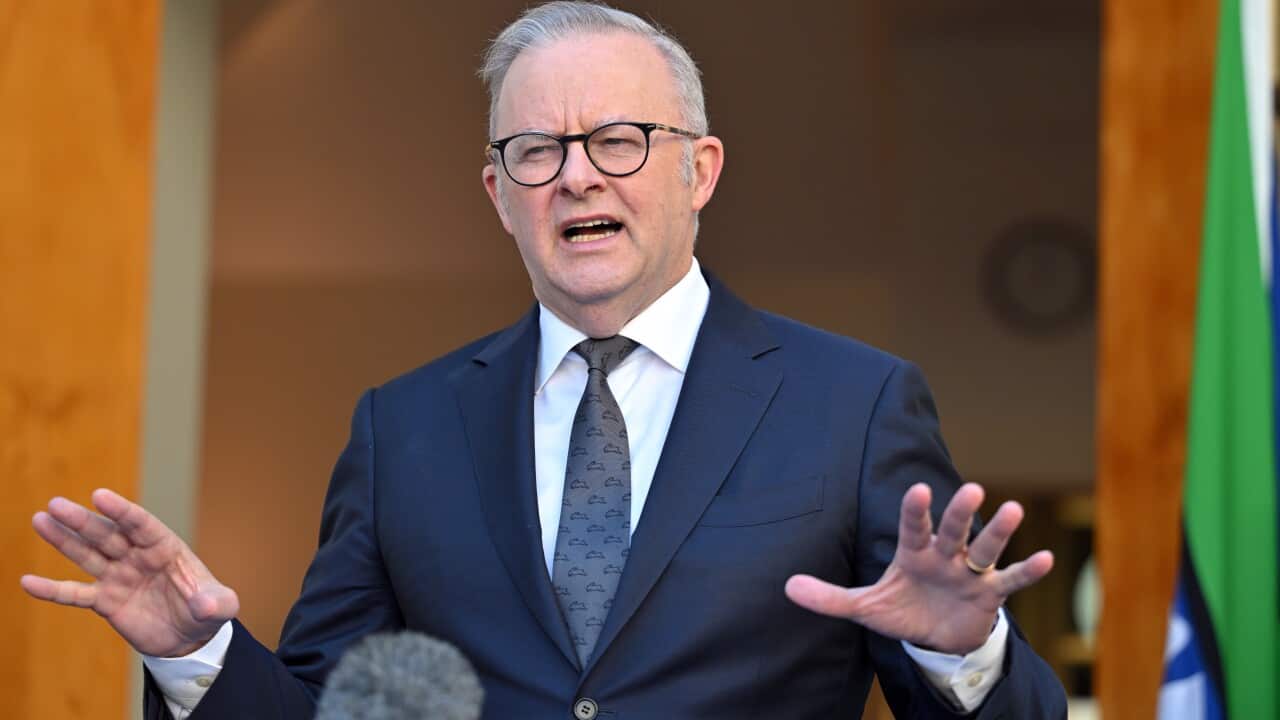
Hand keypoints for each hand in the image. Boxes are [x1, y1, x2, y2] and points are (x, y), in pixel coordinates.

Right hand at [19, 489, 238, 656]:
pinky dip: (52, 590)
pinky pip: (75, 594)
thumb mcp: (221, 607)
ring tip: (40, 519)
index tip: (99, 495)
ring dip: (64, 539)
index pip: (140, 524)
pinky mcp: (106, 601)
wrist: (189, 637)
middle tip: (56, 504)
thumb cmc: (207, 611)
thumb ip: (216, 603)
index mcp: (165, 548)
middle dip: (83, 521)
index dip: (121, 511)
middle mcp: (138, 556)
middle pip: (107, 535)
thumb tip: (205, 605)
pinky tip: (27, 582)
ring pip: (87, 554)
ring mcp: (119, 576)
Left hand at [785, 482, 1052, 654]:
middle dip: (959, 512)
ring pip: (985, 548)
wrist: (938, 638)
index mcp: (913, 553)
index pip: (913, 527)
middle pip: (952, 530)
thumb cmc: (903, 611)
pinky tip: (1047, 558)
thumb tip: (788, 587)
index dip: (915, 510)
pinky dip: (1027, 571)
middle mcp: (944, 555)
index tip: (919, 489)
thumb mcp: (866, 607)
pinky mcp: (991, 594)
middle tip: (971, 488)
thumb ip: (830, 597)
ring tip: (1013, 509)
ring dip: (998, 531)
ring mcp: (970, 572)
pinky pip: (1011, 581)